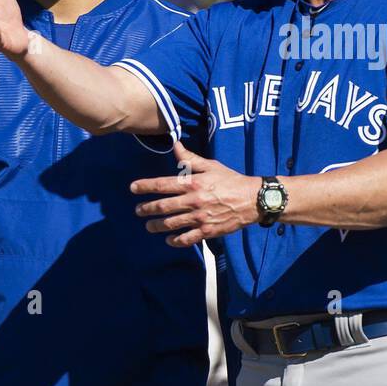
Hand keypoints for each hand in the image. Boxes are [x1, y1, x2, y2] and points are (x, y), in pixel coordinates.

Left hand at [132, 143, 260, 247]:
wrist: (254, 200)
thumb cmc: (231, 180)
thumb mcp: (211, 166)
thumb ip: (190, 159)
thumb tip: (175, 145)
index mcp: (193, 183)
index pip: (162, 184)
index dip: (145, 186)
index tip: (132, 188)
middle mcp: (194, 200)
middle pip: (163, 206)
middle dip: (147, 209)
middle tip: (138, 211)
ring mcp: (200, 217)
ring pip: (171, 224)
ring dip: (156, 226)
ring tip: (149, 226)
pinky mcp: (208, 231)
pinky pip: (187, 239)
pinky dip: (175, 240)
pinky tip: (169, 239)